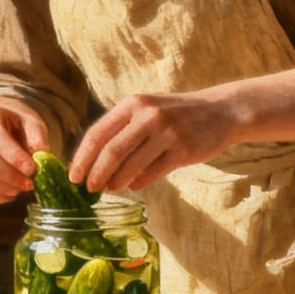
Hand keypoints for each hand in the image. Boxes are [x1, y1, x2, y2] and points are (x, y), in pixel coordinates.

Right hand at [0, 98, 49, 204]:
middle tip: (28, 184)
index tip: (32, 170)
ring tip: (19, 189)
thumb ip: (37, 135)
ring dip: (0, 189)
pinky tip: (7, 194)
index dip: (13, 157)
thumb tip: (42, 152)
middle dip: (7, 176)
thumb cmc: (15, 123)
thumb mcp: (31, 121)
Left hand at [71, 91, 238, 193]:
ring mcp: (167, 132)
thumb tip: (92, 159)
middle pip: (111, 152)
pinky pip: (153, 173)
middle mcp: (148, 115)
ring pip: (131, 165)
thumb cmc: (176, 114)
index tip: (73, 176)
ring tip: (110, 188)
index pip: (98, 133)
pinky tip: (133, 186)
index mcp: (133, 104)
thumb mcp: (147, 109)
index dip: (82, 157)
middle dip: (96, 174)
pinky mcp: (183, 150)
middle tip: (89, 189)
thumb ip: (122, 127)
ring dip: (116, 182)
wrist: (221, 111)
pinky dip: (138, 183)